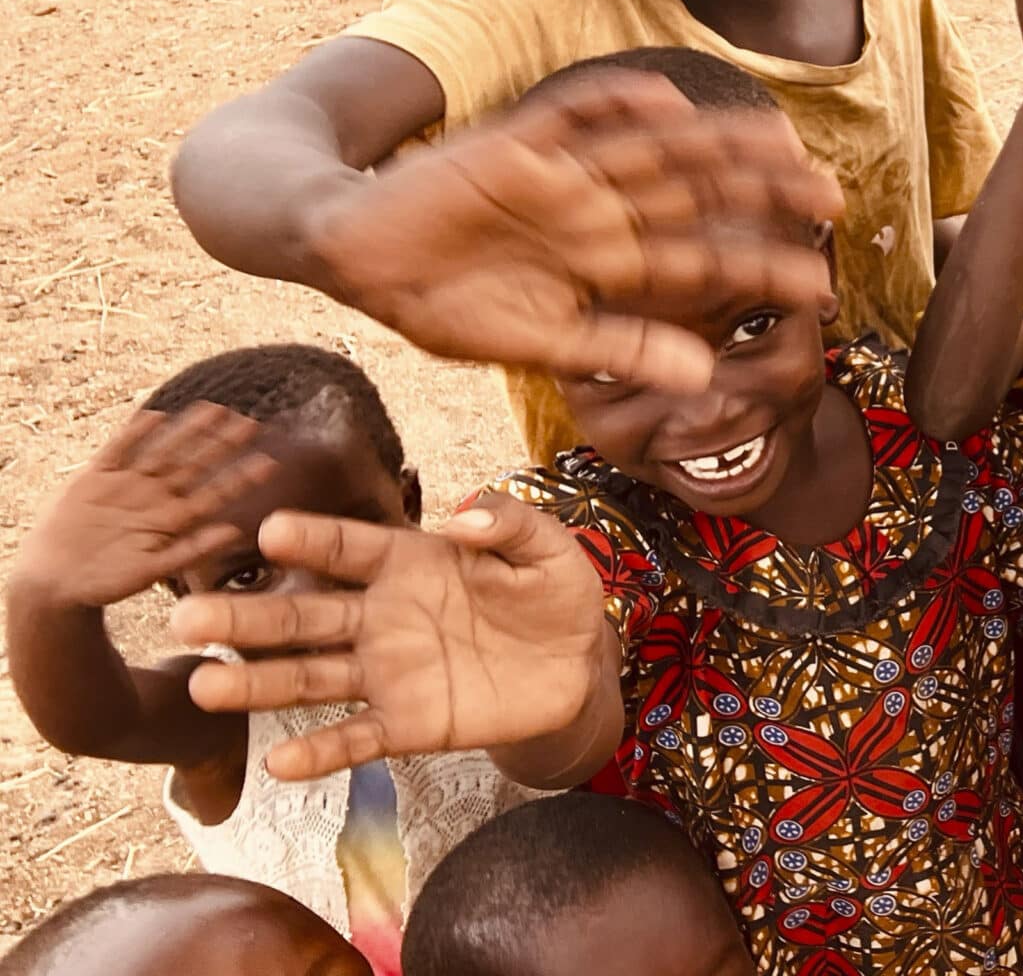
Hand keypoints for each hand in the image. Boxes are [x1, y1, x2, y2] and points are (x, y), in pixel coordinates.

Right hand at [17, 405, 273, 608]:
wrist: (55, 578)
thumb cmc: (109, 579)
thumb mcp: (153, 569)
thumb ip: (191, 550)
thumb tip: (235, 533)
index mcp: (173, 519)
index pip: (214, 493)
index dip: (240, 477)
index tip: (270, 462)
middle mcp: (154, 496)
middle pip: (193, 464)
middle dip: (221, 444)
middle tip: (252, 423)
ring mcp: (127, 484)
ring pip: (162, 451)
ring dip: (187, 430)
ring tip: (215, 409)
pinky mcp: (95, 477)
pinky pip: (117, 450)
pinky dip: (133, 433)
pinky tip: (155, 415)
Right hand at [172, 494, 608, 780]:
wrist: (578, 667)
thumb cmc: (554, 595)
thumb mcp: (547, 549)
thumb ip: (507, 523)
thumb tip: (460, 515)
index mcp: (408, 563)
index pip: (349, 548)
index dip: (313, 541)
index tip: (271, 531)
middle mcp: (382, 617)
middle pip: (305, 617)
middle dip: (247, 617)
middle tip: (188, 616)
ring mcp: (389, 674)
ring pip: (310, 678)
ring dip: (258, 684)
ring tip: (203, 686)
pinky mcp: (408, 724)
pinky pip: (355, 738)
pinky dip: (319, 751)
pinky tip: (279, 763)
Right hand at [306, 72, 843, 390]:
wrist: (349, 254)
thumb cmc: (442, 302)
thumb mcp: (538, 341)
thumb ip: (617, 351)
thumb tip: (701, 376)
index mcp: (607, 263)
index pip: (701, 260)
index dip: (759, 267)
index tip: (825, 286)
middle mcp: (597, 213)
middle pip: (696, 194)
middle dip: (762, 193)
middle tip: (835, 198)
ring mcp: (559, 178)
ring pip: (654, 150)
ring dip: (713, 141)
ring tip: (779, 137)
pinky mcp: (508, 147)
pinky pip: (569, 116)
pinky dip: (612, 104)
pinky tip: (663, 98)